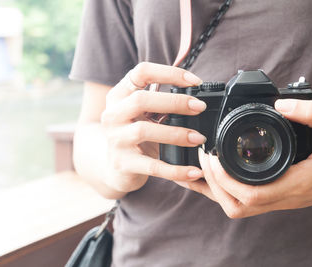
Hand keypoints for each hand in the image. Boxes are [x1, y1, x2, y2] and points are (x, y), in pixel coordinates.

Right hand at [100, 62, 206, 192]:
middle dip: (175, 102)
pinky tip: (194, 171)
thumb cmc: (135, 135)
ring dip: (176, 133)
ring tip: (198, 138)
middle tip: (200, 107)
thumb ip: (161, 101)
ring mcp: (115, 139)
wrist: (115, 168)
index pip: (141, 72)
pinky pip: (152, 166)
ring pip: (143, 130)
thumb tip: (195, 92)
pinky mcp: (122, 163)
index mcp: (119, 95)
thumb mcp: (143, 114)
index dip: (169, 73)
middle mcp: (112, 114)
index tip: (194, 81)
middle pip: (140, 99)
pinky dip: (175, 169)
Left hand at [179, 99, 311, 217]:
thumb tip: (282, 105)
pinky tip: (215, 177)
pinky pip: (244, 202)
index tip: (212, 157)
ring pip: (238, 208)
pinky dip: (224, 191)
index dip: (225, 181)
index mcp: (294, 184)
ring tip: (204, 165)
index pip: (251, 195)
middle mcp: (284, 197)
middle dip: (213, 184)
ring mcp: (279, 200)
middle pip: (237, 206)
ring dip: (216, 191)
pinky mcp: (277, 196)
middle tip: (204, 157)